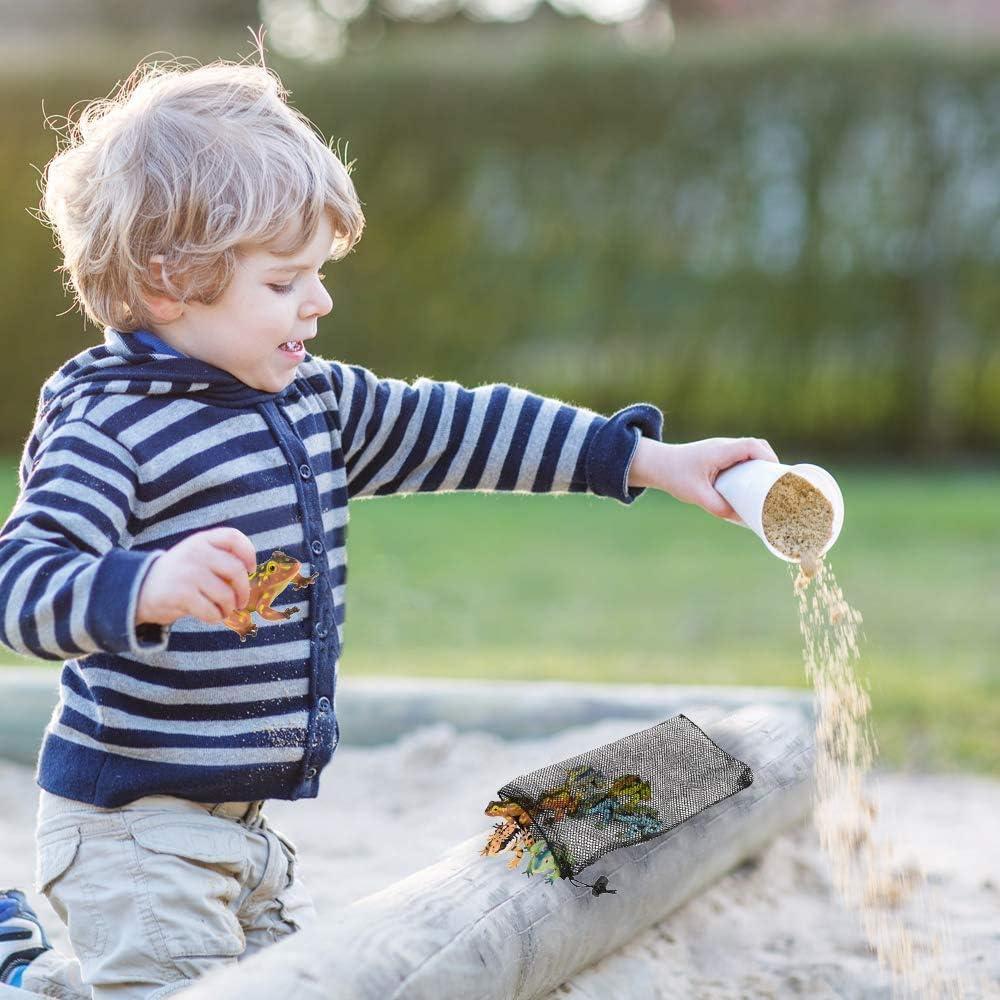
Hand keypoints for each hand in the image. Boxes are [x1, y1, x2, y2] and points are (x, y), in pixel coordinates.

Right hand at [135, 527, 257, 626]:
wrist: (138, 589)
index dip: (248, 553)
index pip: (233, 537)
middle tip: (241, 602)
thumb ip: (219, 559)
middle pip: (236, 570)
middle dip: (244, 590)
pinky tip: (211, 616)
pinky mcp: (182, 594)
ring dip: (229, 608)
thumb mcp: (196, 556)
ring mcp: (189, 573)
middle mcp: (196, 553)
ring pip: (226, 594)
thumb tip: (248, 578)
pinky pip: (211, 610)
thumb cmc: (177, 575)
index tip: (250, 569)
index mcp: (202, 540)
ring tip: (224, 611)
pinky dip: (216, 617)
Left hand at [630, 437, 779, 524]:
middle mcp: (723, 446)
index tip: (777, 474)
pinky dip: (750, 465)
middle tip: (775, 483)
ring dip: (760, 463)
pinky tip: (751, 482)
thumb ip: (717, 506)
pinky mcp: (718, 455)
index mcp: (720, 451)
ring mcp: (721, 449)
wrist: (656, 464)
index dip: (769, 457)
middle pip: (756, 445)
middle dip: (769, 461)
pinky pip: (740, 456)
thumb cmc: (674, 475)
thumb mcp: (696, 494)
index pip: (753, 446)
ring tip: (766, 484)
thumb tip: (740, 518)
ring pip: (749, 450)